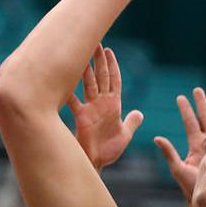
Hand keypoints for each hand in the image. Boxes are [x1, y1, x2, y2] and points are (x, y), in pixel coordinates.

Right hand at [67, 45, 143, 169]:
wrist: (96, 163)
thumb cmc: (109, 151)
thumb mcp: (125, 135)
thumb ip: (132, 122)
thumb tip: (140, 113)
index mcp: (113, 105)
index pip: (114, 80)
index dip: (113, 66)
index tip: (109, 51)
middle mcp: (101, 103)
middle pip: (101, 77)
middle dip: (99, 61)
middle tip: (96, 43)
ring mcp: (90, 108)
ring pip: (89, 84)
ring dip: (87, 69)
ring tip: (83, 52)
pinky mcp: (82, 117)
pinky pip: (75, 101)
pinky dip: (70, 91)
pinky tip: (66, 78)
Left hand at [154, 87, 205, 200]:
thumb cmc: (191, 188)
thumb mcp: (178, 169)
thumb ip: (169, 152)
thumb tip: (157, 137)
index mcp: (195, 146)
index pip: (190, 123)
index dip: (186, 110)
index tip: (180, 97)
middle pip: (204, 119)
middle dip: (200, 104)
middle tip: (197, 90)